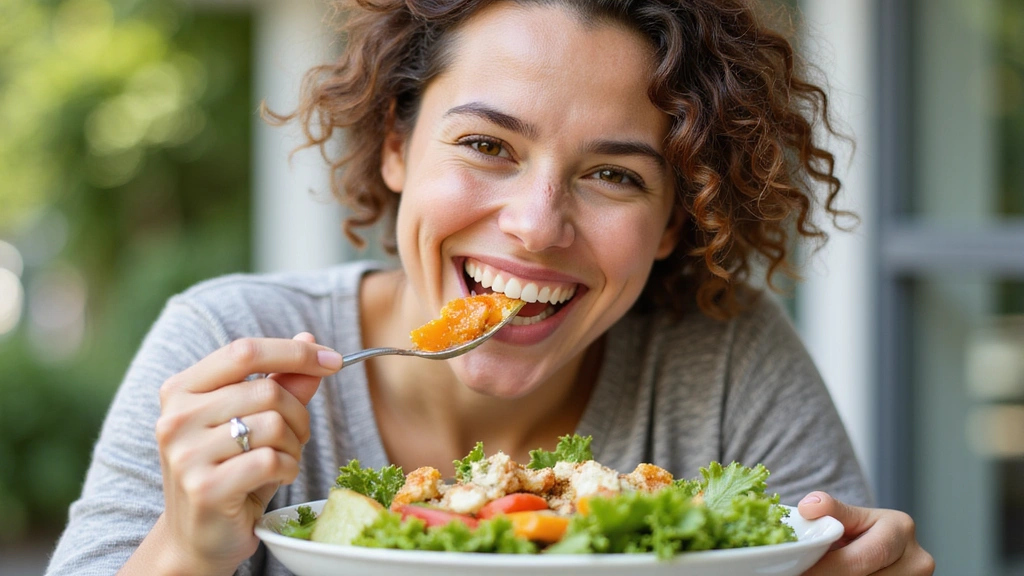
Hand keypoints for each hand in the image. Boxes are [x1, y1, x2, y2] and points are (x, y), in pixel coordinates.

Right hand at [152, 332, 342, 574]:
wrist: (198, 537)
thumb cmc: (231, 472)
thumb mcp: (255, 422)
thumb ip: (281, 382)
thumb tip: (309, 339)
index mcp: (181, 389)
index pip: (244, 351)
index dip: (295, 352)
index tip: (333, 360)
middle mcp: (176, 418)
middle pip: (267, 391)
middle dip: (299, 414)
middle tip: (297, 437)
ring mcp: (186, 454)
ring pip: (273, 425)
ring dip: (294, 445)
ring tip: (282, 460)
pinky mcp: (205, 488)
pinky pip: (272, 460)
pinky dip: (289, 469)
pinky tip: (278, 478)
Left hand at [798, 491, 934, 575]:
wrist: (883, 546)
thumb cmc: (862, 531)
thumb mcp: (849, 516)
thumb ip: (830, 509)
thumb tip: (807, 508)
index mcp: (900, 530)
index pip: (859, 558)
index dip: (826, 569)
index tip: (800, 572)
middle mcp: (916, 559)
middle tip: (803, 575)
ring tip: (817, 573)